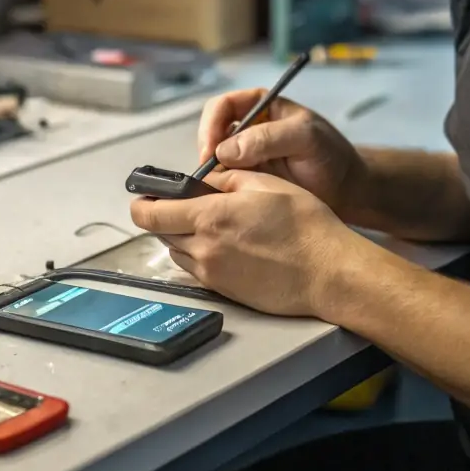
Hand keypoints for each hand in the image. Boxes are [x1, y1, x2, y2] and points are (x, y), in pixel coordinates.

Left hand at [129, 170, 363, 317]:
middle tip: (183, 205)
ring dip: (182, 237)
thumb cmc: (306, 228)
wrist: (328, 272)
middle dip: (165, 217)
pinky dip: (200, 255)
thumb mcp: (265, 183)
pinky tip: (227, 245)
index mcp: (210, 216)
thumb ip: (227, 179)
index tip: (142, 197)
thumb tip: (206, 181)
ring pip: (177, 252)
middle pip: (161, 233)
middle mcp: (205, 248)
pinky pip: (196, 270)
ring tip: (212, 224)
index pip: (151, 214)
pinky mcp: (224, 291)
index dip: (141, 203)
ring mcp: (213, 273)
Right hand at [197, 88, 368, 218]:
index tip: (212, 151)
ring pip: (213, 158)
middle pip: (211, 131)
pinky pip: (222, 180)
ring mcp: (245, 155)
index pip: (222, 106)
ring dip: (210, 172)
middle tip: (208, 174)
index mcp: (260, 106)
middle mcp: (247, 128)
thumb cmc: (330, 155)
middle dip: (206, 150)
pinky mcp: (246, 179)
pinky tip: (222, 199)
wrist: (346, 190)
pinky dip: (218, 188)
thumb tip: (225, 151)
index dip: (211, 125)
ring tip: (214, 189)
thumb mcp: (305, 138)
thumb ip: (269, 138)